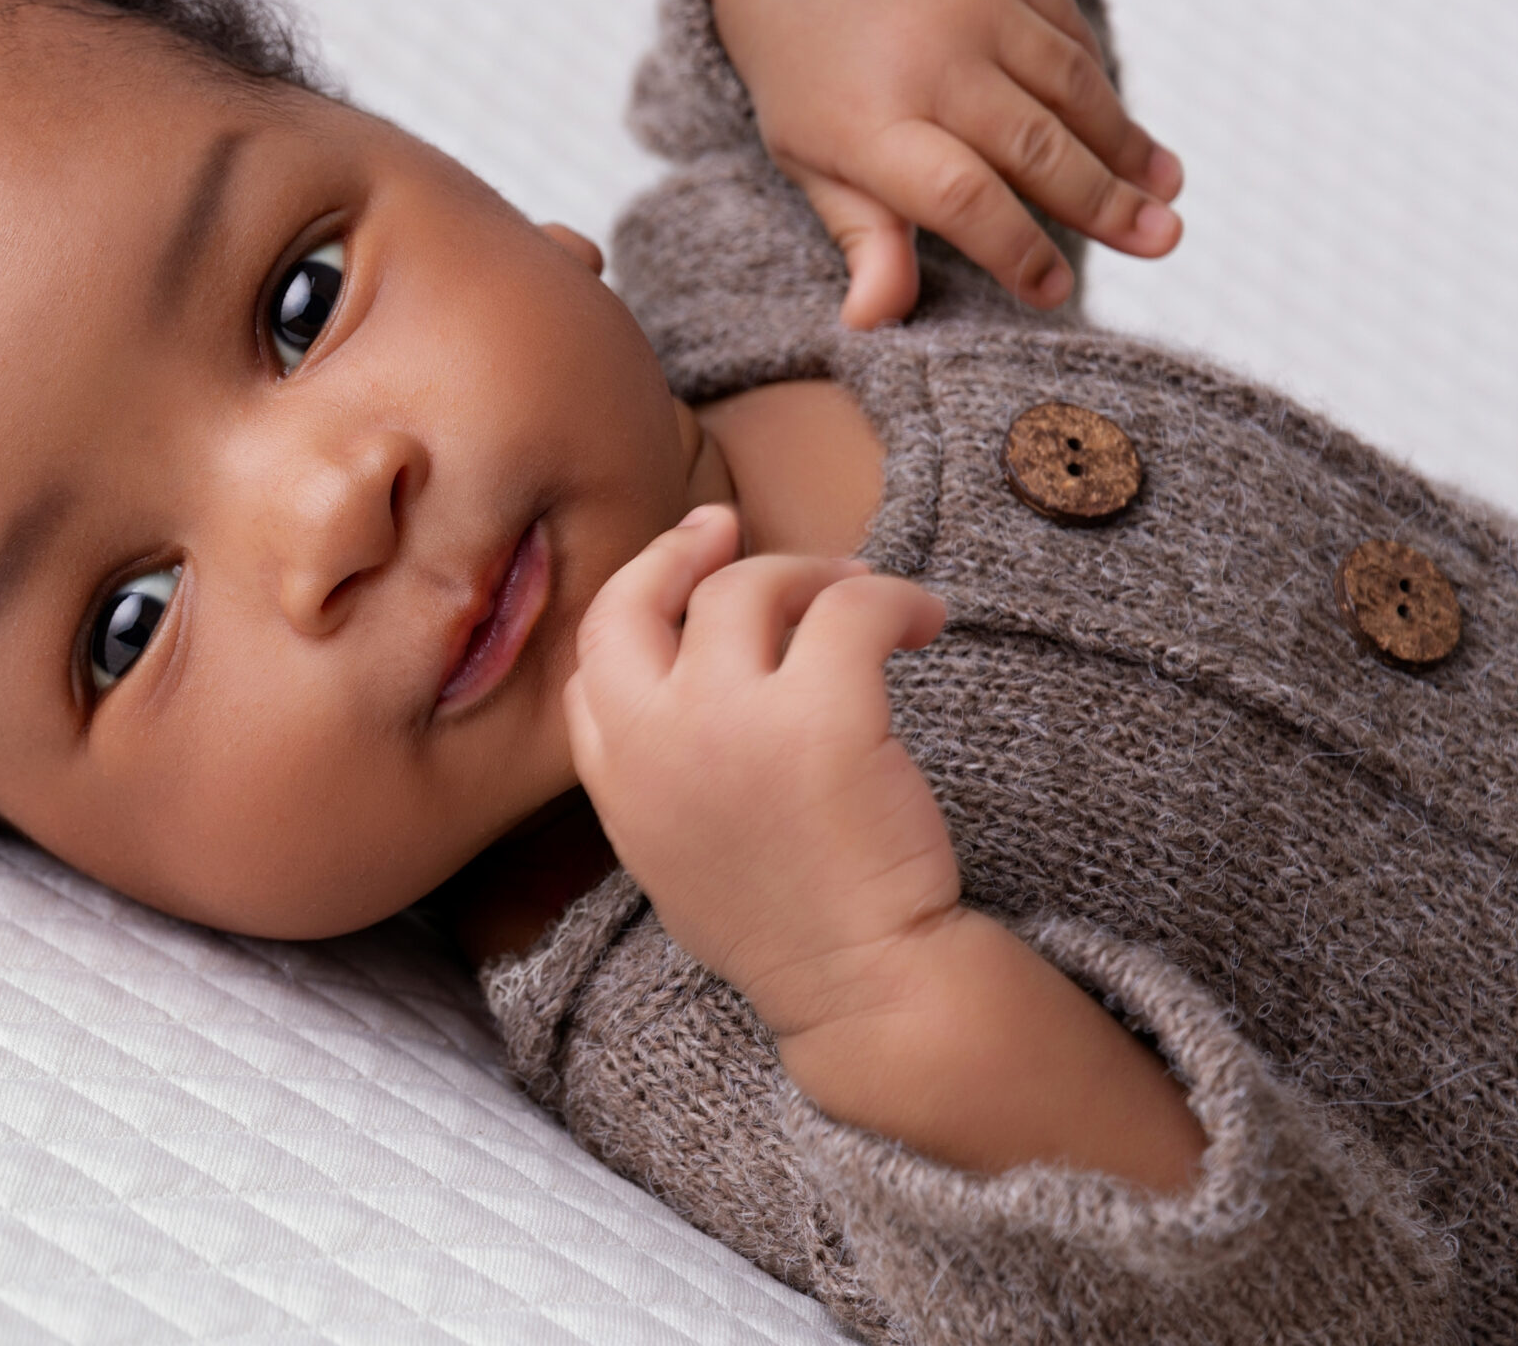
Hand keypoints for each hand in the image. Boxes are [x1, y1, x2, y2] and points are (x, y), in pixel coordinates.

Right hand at [566, 506, 1204, 1189]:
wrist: (861, 987)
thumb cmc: (783, 931)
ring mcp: (732, 720)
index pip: (593, 658)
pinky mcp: (823, 712)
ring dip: (812, 574)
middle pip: (649, 596)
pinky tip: (925, 622)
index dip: (638, 604)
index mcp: (616, 777)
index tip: (683, 576)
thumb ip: (649, 771)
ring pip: (751, 586)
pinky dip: (895, 598)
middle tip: (738, 530)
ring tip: (867, 597)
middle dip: (688, 548)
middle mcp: (655, 737)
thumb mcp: (670, 856)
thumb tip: (672, 689)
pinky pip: (853, 606)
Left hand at [714, 0, 1185, 327]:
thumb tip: (873, 323)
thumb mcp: (814, 163)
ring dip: (1125, 146)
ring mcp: (971, 5)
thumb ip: (863, 237)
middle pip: (1032, 145)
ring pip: (1069, 88)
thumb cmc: (813, 86)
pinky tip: (1126, 139)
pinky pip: (1071, 39)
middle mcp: (925, 59)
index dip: (1014, 248)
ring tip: (1167, 195)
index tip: (1055, 294)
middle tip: (1161, 241)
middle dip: (1103, 201)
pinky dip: (1102, 92)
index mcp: (867, 123)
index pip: (957, 195)